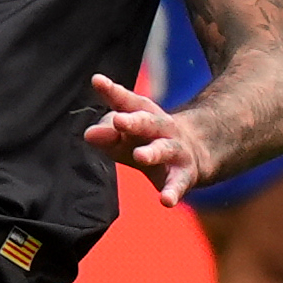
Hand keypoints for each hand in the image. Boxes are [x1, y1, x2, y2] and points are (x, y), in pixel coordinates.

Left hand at [81, 71, 218, 204]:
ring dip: (152, 153)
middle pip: (149, 122)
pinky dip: (173, 192)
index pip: (128, 102)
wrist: (194, 154)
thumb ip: (106, 133)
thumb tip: (89, 134)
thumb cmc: (147, 141)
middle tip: (118, 120)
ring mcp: (176, 151)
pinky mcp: (184, 176)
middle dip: (134, 121)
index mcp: (145, 115)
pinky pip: (179, 184)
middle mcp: (162, 129)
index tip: (97, 81)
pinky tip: (165, 201)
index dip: (112, 91)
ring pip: (165, 150)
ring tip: (139, 156)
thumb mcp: (126, 135)